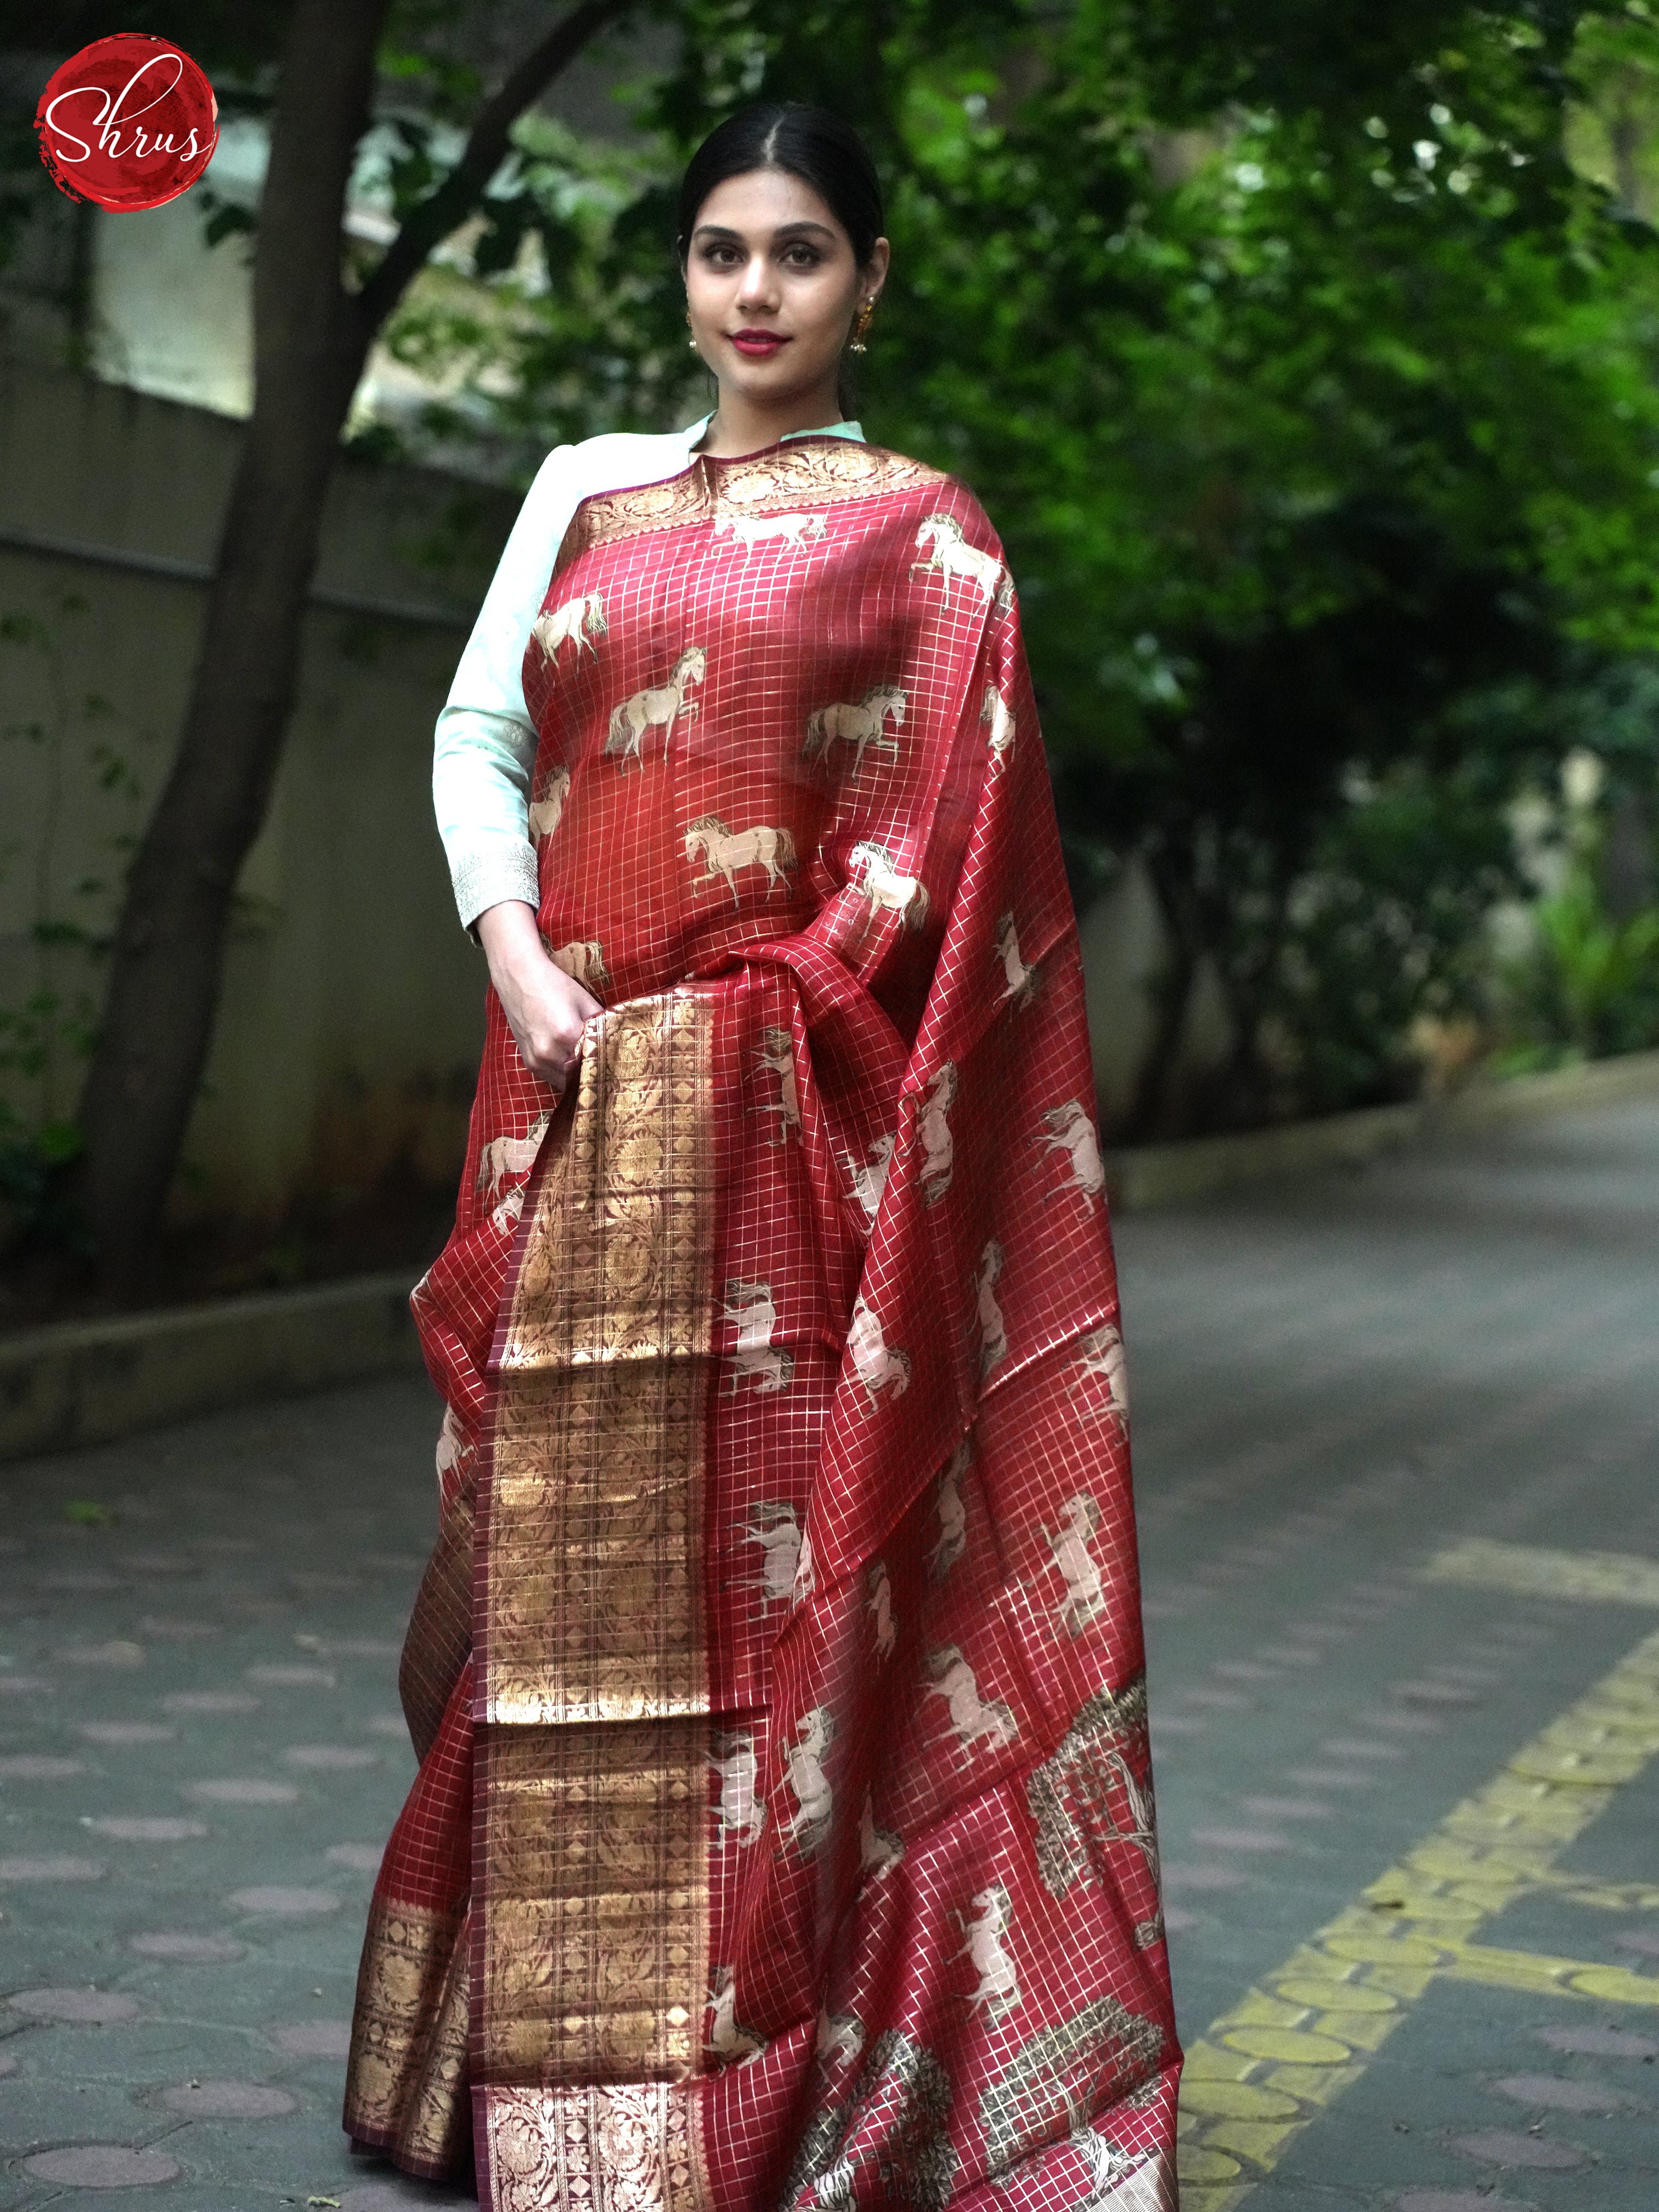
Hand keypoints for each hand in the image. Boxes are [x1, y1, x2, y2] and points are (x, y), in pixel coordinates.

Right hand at [476, 901, 601, 1093]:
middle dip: (593, 1073)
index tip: (618, 1066)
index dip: (607, 1064)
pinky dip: (563, 1075)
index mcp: (567, 1034)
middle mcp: (549, 1051)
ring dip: (578, 1077)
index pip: (595, 1060)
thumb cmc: (554, 985)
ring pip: (566, 1082)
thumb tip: (617, 1042)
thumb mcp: (585, 1000)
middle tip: (608, 1072)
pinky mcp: (528, 1062)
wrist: (519, 978)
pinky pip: (552, 1077)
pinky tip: (573, 1067)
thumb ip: (601, 1024)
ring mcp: (536, 1059)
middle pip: (581, 1075)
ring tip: (591, 1071)